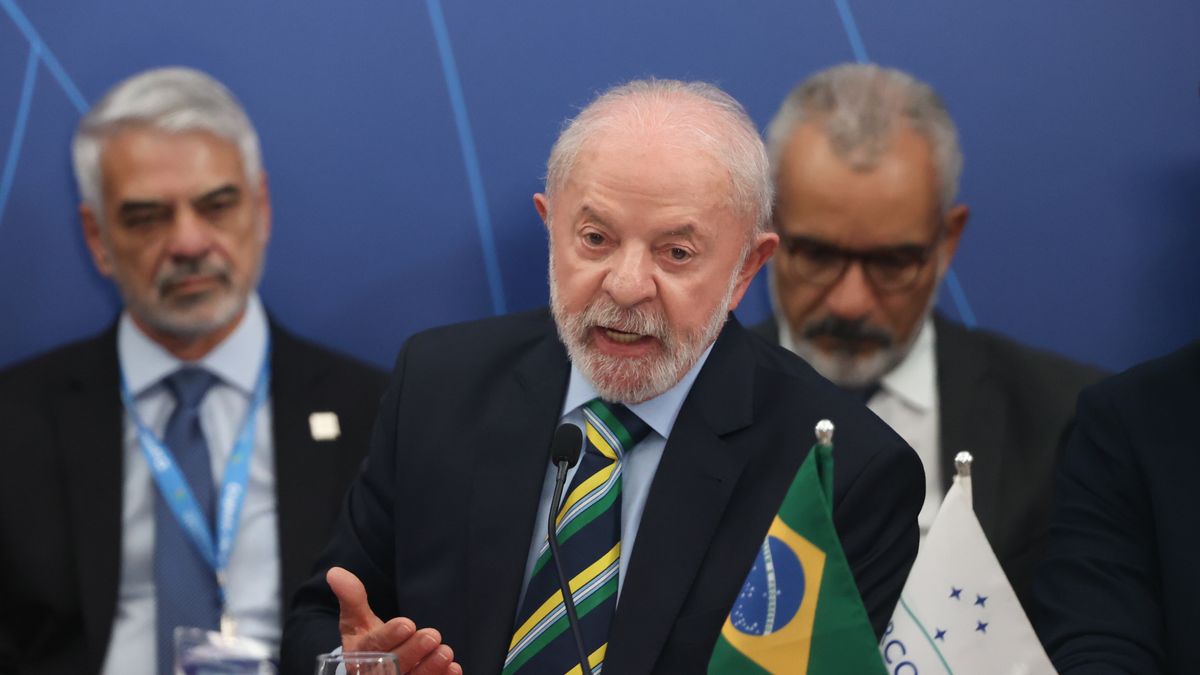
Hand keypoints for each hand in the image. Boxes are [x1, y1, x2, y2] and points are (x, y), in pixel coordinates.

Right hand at [327, 566, 461, 674]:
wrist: (373, 668)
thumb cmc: (366, 640)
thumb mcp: (356, 620)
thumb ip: (352, 598)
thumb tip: (335, 572)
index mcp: (358, 656)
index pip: (373, 647)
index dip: (390, 636)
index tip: (407, 624)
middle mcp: (374, 674)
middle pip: (394, 666)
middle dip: (413, 651)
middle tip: (432, 636)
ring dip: (430, 668)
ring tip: (446, 652)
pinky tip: (453, 669)